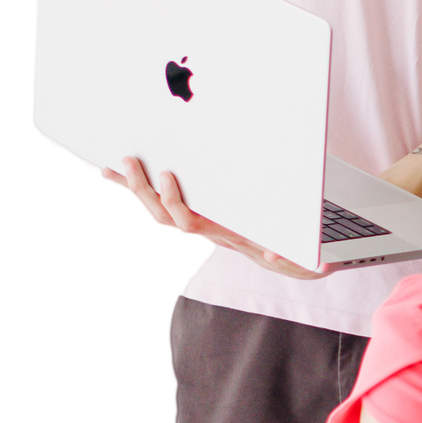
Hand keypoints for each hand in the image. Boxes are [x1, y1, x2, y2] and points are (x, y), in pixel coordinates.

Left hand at [104, 157, 330, 279]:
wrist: (294, 260)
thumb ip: (304, 262)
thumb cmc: (299, 255)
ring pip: (158, 212)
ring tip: (112, 166)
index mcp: (228, 236)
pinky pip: (163, 204)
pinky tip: (123, 174)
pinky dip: (140, 190)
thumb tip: (295, 261)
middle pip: (164, 217)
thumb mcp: (308, 262)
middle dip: (142, 190)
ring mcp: (201, 225)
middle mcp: (208, 232)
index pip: (191, 224)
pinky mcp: (199, 215)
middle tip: (129, 161)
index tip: (167, 175)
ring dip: (133, 190)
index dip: (174, 202)